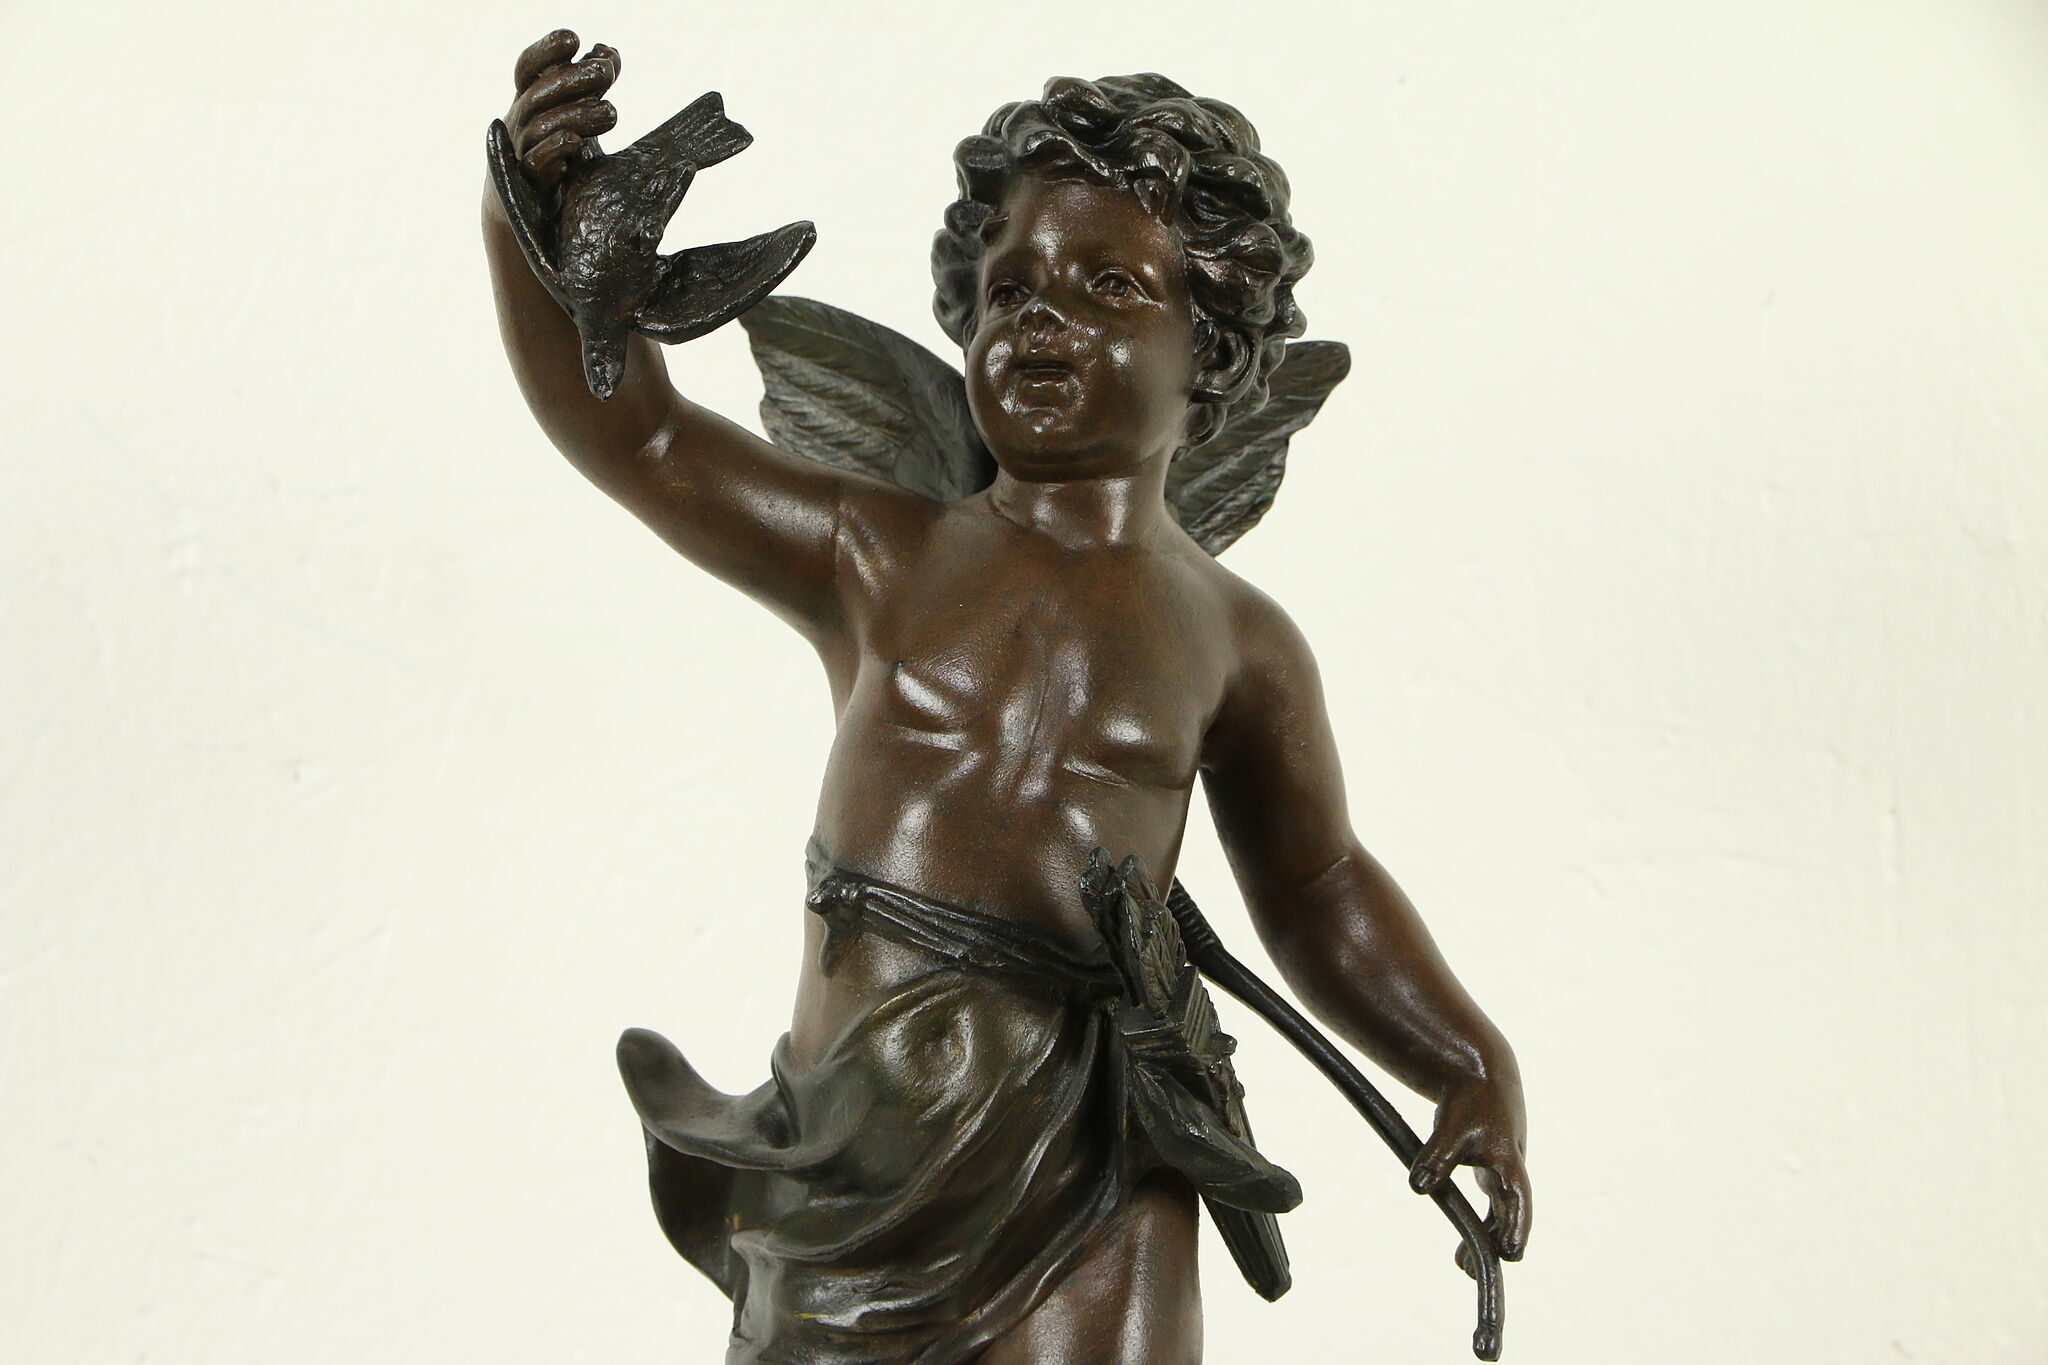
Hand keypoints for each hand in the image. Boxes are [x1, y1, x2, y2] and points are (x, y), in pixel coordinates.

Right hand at [505, 29, 621, 193]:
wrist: (525, 213)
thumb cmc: (553, 156)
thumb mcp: (571, 116)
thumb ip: (589, 85)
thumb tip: (608, 52)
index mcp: (527, 103)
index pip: (528, 69)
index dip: (545, 51)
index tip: (573, 38)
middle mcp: (519, 123)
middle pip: (537, 94)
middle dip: (572, 79)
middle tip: (605, 72)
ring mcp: (520, 153)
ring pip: (541, 127)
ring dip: (577, 115)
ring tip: (610, 112)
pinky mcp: (527, 185)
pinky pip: (535, 164)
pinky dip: (554, 150)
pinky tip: (575, 142)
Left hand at [1409, 1073, 1531, 1270]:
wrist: (1480, 1073)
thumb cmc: (1471, 1100)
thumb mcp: (1451, 1129)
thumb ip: (1436, 1158)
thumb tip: (1419, 1188)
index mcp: (1508, 1163)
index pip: (1516, 1203)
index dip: (1516, 1229)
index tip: (1511, 1254)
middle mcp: (1510, 1171)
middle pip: (1507, 1216)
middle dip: (1495, 1244)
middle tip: (1475, 1271)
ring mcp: (1502, 1171)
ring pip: (1497, 1213)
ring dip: (1485, 1237)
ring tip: (1464, 1266)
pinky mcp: (1491, 1168)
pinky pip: (1489, 1204)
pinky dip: (1478, 1221)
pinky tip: (1464, 1241)